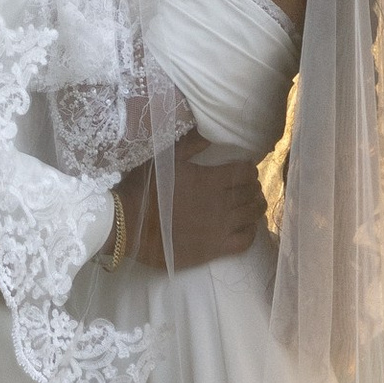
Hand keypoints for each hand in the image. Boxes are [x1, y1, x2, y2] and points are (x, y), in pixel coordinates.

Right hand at [117, 147, 263, 270]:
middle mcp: (221, 203)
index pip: (246, 171)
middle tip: (248, 187)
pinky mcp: (215, 249)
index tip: (244, 169)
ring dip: (256, 206)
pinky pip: (245, 241)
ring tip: (251, 204)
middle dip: (253, 187)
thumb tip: (211, 133)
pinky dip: (251, 232)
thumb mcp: (165, 158)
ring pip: (252, 215)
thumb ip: (191, 144)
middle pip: (252, 192)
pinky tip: (247, 227)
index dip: (248, 169)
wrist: (128, 224)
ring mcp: (220, 228)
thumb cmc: (144, 189)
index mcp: (211, 179)